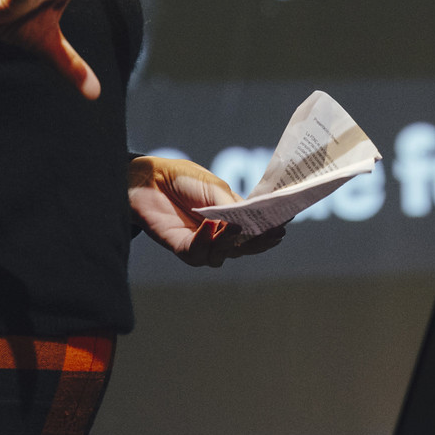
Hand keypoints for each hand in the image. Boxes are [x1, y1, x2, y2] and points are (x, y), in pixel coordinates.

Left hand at [128, 156, 286, 268]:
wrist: (150, 178)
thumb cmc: (184, 180)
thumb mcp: (216, 188)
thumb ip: (231, 206)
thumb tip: (247, 223)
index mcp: (232, 219)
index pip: (255, 232)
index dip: (270, 232)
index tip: (283, 227)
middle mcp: (218, 235)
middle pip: (243, 249)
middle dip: (258, 243)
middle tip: (271, 234)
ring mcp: (201, 243)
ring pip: (222, 256)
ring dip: (229, 242)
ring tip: (233, 226)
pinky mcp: (181, 248)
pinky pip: (197, 253)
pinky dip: (205, 241)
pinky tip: (208, 225)